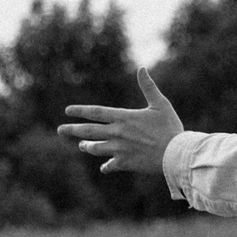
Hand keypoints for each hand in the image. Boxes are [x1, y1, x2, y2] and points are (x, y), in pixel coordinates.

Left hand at [60, 67, 185, 174]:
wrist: (175, 154)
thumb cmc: (170, 127)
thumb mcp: (161, 104)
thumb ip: (149, 87)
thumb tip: (142, 68)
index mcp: (124, 118)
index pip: (97, 112)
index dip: (81, 110)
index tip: (68, 110)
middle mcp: (117, 133)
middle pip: (89, 131)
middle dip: (72, 130)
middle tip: (60, 129)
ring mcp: (119, 149)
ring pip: (95, 148)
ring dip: (87, 146)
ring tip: (82, 145)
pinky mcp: (125, 163)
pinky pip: (109, 165)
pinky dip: (106, 166)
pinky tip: (104, 167)